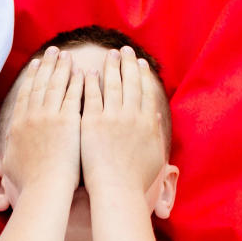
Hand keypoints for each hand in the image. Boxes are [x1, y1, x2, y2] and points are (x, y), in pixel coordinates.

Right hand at [2, 46, 81, 192]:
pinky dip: (77, 81)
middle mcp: (30, 117)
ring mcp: (48, 117)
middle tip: (54, 51)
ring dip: (62, 67)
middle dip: (47, 65)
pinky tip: (83, 71)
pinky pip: (72, 95)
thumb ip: (8, 155)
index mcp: (17, 126)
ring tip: (68, 55)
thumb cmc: (29, 185)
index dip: (32, 77)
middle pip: (39, 84)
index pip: (25, 94)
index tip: (37, 65)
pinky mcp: (66, 121)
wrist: (44, 190)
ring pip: (55, 85)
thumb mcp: (10, 167)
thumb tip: (1, 157)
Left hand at [80, 46, 165, 192]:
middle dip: (126, 63)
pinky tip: (86, 72)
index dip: (141, 75)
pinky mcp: (92, 123)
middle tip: (123, 50)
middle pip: (129, 82)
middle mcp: (132, 115)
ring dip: (110, 67)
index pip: (144, 91)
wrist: (117, 190)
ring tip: (108, 54)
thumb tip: (156, 115)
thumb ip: (155, 132)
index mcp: (147, 122)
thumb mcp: (154, 154)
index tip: (139, 62)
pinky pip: (90, 97)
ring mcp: (112, 117)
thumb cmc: (135, 180)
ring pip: (111, 85)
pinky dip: (89, 82)